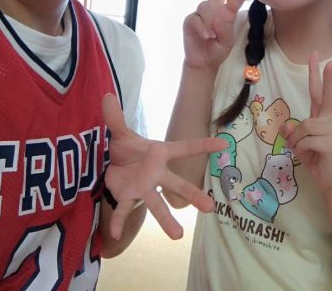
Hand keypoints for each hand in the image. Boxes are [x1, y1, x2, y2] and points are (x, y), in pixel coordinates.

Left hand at [101, 94, 228, 239]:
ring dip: (166, 220)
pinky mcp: (128, 196)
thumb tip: (106, 95)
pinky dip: (119, 221)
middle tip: (210, 208)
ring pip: (156, 203)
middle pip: (177, 184)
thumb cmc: (127, 148)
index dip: (204, 145)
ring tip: (177, 236)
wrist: (113, 165)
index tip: (225, 143)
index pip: (185, 148)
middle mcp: (156, 173)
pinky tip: (116, 236)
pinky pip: (124, 210)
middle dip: (193, 195)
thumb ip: (115, 117)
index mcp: (160, 154)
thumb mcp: (120, 132)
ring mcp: (144, 187)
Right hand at [183, 0, 253, 70]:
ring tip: (213, 36)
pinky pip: (197, 20)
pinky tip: (207, 37)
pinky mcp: (190, 20)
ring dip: (212, 24)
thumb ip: (225, 27)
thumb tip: (217, 16)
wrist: (204, 61)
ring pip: (207, 8)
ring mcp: (200, 12)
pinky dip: (203, 29)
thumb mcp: (227, 40)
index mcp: (223, 11)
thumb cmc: (217, 49)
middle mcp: (212, 7)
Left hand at [279, 52, 331, 194]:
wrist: (330, 180)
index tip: (325, 60)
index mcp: (324, 118)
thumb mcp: (299, 144)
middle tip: (324, 58)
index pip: (321, 94)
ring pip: (304, 125)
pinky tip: (308, 155)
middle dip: (324, 77)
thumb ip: (293, 132)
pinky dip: (300, 148)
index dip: (321, 77)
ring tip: (302, 150)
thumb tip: (285, 125)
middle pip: (325, 96)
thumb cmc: (316, 159)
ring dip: (297, 139)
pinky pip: (306, 140)